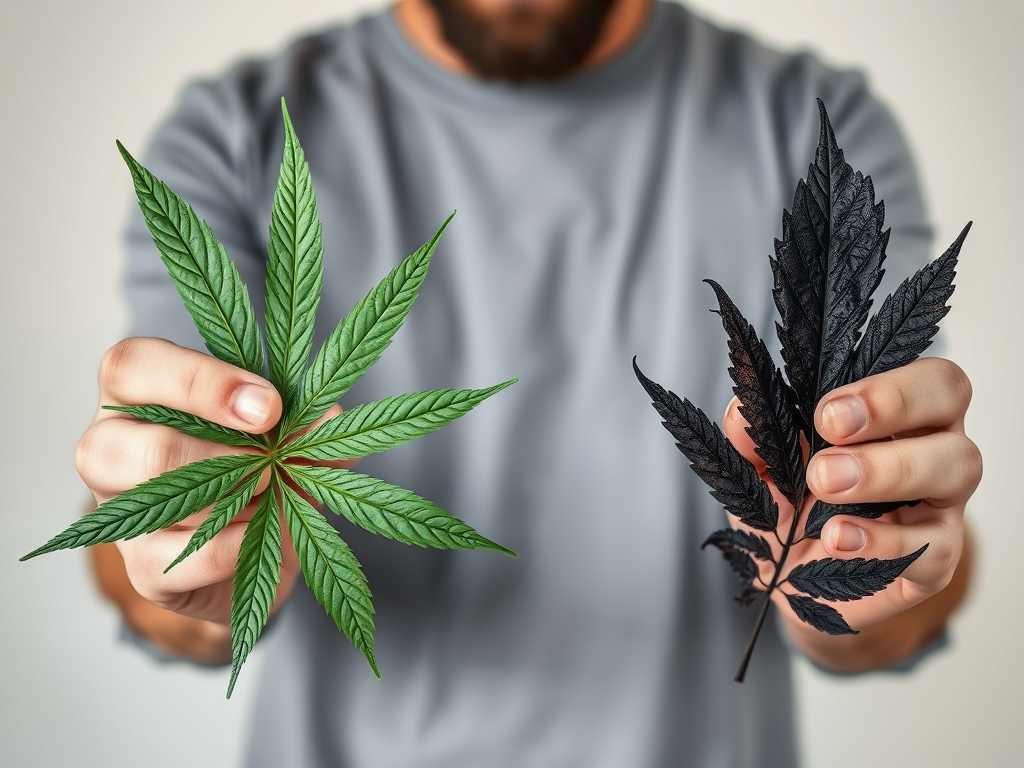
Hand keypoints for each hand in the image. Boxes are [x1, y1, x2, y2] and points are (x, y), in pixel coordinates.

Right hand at [77, 337, 293, 629]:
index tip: (270, 407)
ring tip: (272, 494)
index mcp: (139, 391)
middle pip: (125, 444)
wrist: (260, 548)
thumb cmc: (260, 464)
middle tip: (271, 463)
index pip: (133, 366)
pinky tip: (263, 533)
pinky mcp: (143, 569)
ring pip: (154, 503)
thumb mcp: (286, 431)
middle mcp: (112, 445)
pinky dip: (234, 547)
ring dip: (232, 500)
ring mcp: (117, 513)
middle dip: (217, 455)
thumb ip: (304, 419)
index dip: (201, 383)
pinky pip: (182, 561)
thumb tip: (325, 418)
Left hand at [722, 356, 979, 669]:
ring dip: (888, 468)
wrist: (790, 582)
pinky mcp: (936, 560)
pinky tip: (838, 538)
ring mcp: (941, 503)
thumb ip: (750, 439)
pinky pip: (936, 546)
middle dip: (893, 403)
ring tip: (826, 483)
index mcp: (891, 411)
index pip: (917, 371)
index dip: (883, 384)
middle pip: (950, 394)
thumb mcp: (759, 473)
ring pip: (960, 464)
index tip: (823, 411)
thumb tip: (741, 410)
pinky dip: (883, 542)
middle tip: (830, 430)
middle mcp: (929, 443)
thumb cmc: (789, 511)